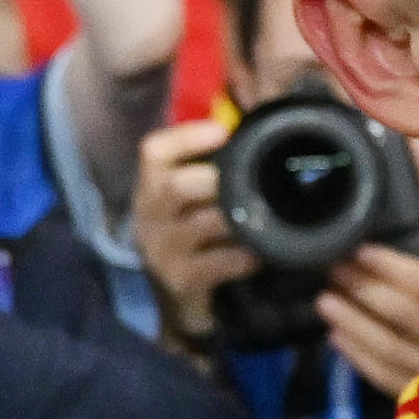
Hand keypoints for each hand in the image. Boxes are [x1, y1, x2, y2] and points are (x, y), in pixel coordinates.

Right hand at [132, 111, 245, 343]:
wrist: (176, 296)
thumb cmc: (192, 232)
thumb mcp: (189, 197)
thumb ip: (211, 163)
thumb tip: (254, 122)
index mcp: (150, 186)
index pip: (153, 152)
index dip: (186, 138)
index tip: (222, 131)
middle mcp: (149, 215)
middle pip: (177, 186)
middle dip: (218, 180)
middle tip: (251, 181)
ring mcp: (163, 250)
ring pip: (207, 223)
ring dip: (243, 218)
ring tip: (269, 215)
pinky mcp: (183, 279)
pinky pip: (224, 261)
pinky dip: (250, 255)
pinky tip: (265, 252)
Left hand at [316, 241, 418, 401]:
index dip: (394, 269)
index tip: (362, 249)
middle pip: (403, 316)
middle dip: (364, 290)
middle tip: (332, 268)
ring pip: (389, 350)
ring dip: (354, 325)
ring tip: (324, 302)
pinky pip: (388, 380)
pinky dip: (360, 360)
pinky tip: (339, 341)